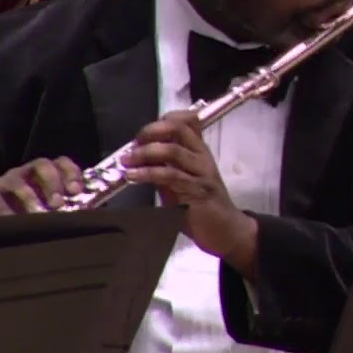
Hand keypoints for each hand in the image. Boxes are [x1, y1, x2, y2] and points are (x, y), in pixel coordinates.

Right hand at [0, 155, 84, 216]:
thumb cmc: (27, 218)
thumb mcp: (48, 211)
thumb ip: (65, 208)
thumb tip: (86, 216)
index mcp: (44, 174)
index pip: (61, 163)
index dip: (71, 173)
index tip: (76, 190)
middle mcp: (25, 173)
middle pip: (42, 164)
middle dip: (53, 183)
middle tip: (58, 203)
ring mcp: (5, 182)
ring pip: (19, 182)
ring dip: (31, 199)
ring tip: (38, 215)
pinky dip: (7, 213)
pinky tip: (14, 222)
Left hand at [123, 110, 256, 267]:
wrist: (226, 231)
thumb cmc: (203, 207)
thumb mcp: (182, 182)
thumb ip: (166, 168)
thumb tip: (140, 157)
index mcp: (199, 152)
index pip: (187, 121)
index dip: (163, 121)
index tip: (144, 134)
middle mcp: (202, 157)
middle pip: (179, 128)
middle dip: (151, 131)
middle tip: (134, 143)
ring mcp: (201, 173)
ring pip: (173, 150)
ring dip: (145, 153)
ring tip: (127, 161)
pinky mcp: (196, 191)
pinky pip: (170, 175)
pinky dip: (147, 173)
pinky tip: (133, 176)